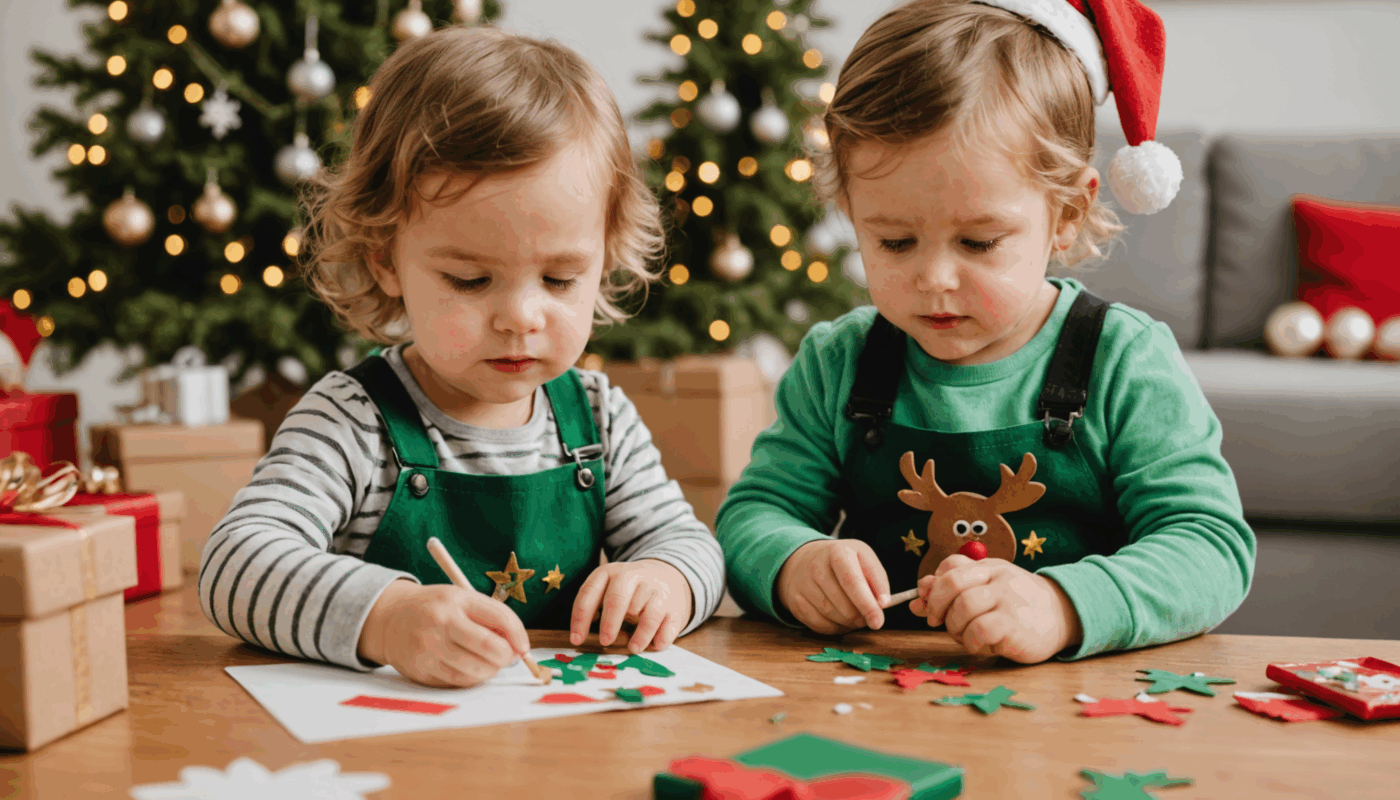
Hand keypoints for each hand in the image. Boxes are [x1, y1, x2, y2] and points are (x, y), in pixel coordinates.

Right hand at [357, 579, 530, 687]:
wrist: (391, 618)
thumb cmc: (437, 608)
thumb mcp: (462, 599)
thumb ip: (492, 617)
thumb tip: (519, 648)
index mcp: (455, 599)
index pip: (500, 618)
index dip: (519, 636)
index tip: (524, 647)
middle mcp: (441, 622)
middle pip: (491, 648)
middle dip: (507, 657)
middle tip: (507, 657)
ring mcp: (428, 648)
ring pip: (477, 671)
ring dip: (491, 670)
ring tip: (488, 662)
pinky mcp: (421, 670)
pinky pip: (459, 682)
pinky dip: (472, 678)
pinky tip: (469, 667)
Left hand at [570, 559, 692, 652]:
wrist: (668, 576)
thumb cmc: (630, 591)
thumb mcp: (609, 587)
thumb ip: (595, 606)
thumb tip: (580, 636)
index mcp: (610, 572)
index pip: (589, 593)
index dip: (580, 618)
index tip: (576, 640)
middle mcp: (633, 576)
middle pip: (618, 599)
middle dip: (609, 623)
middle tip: (605, 642)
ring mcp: (656, 589)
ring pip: (648, 614)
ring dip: (640, 635)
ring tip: (633, 648)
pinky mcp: (674, 605)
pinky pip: (668, 625)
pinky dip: (661, 638)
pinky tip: (655, 645)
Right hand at [775, 539, 890, 634]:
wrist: (805, 559)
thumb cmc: (843, 561)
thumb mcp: (864, 559)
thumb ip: (878, 580)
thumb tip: (883, 604)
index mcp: (838, 552)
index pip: (853, 581)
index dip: (867, 605)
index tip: (878, 622)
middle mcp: (816, 566)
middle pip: (843, 604)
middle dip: (859, 617)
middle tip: (867, 618)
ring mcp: (802, 584)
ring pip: (831, 616)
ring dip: (848, 623)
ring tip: (854, 616)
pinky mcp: (795, 600)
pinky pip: (818, 625)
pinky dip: (834, 627)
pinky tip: (840, 619)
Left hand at [909, 554, 1081, 662]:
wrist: (1062, 617)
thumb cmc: (1017, 607)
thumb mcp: (988, 592)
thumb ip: (954, 592)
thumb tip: (917, 597)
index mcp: (989, 567)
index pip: (951, 564)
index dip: (934, 585)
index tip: (930, 604)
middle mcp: (997, 578)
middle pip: (951, 582)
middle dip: (936, 605)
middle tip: (936, 621)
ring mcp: (1007, 599)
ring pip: (963, 607)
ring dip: (954, 627)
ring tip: (965, 636)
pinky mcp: (1014, 624)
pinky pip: (979, 630)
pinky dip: (971, 641)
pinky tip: (980, 644)